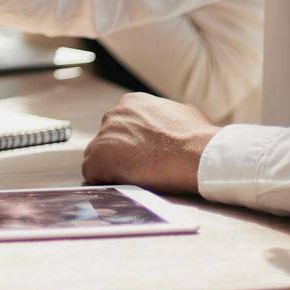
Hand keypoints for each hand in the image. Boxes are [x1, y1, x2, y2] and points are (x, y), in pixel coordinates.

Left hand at [80, 92, 218, 195]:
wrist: (198, 154)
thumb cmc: (197, 137)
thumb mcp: (182, 114)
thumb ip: (165, 117)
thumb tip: (170, 124)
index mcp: (132, 103)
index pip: (121, 125)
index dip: (130, 142)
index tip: (141, 154)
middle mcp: (114, 115)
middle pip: (108, 139)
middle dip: (120, 153)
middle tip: (137, 168)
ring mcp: (104, 135)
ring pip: (97, 155)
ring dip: (111, 168)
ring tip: (132, 180)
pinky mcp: (100, 158)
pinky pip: (91, 173)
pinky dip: (102, 181)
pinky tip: (119, 187)